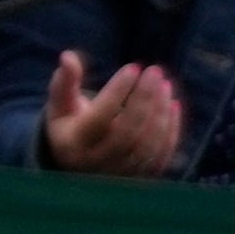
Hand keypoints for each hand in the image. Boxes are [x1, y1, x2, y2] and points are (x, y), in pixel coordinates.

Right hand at [42, 51, 182, 176]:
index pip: (99, 119)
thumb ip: (64, 83)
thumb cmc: (70, 125)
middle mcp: (95, 164)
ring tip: (165, 84)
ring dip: (160, 112)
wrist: (78, 162)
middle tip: (155, 71)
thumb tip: (67, 56)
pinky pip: (160, 157)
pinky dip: (171, 130)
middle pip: (126, 132)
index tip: (133, 67)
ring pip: (146, 145)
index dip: (117, 92)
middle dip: (144, 99)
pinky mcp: (138, 177)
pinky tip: (173, 104)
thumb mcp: (60, 106)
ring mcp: (119, 174)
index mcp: (73, 145)